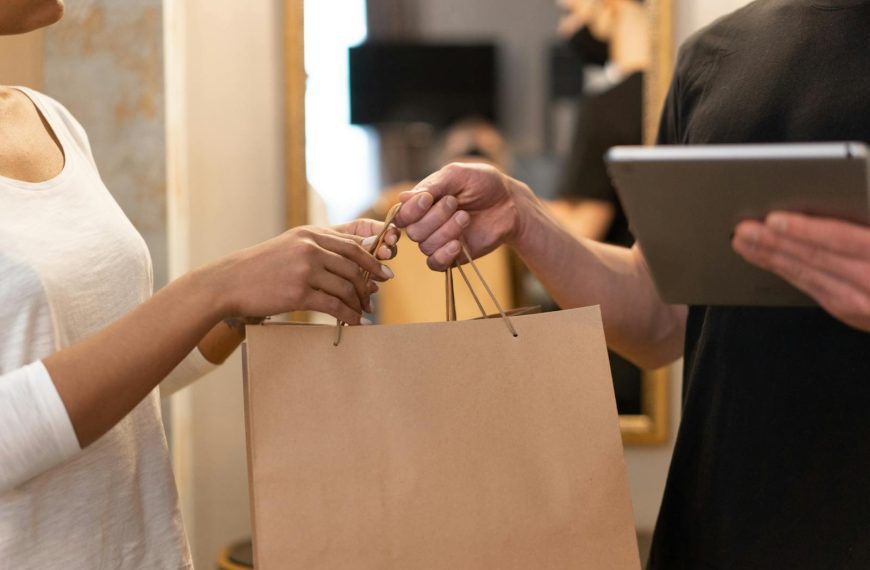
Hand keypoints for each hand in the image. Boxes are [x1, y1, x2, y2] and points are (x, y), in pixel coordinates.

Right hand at [216, 222, 397, 324]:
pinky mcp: (299, 292)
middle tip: (377, 293)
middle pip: (355, 264)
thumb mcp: (291, 246)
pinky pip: (334, 305)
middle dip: (370, 280)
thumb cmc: (262, 267)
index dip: (374, 256)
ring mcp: (305, 269)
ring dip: (360, 301)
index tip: (386, 268)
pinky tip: (355, 322)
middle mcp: (310, 247)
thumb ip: (320, 247)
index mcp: (310, 233)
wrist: (229, 282)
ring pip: (347, 286)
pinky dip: (349, 315)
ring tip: (364, 310)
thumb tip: (355, 261)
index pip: (353, 241)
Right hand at [394, 162, 522, 269]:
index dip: (411, 211)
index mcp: (422, 203)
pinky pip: (435, 264)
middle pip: (413, 232)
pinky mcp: (453, 256)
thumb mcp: (457, 175)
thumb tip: (402, 198)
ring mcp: (439, 241)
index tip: (428, 199)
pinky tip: (458, 244)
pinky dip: (444, 254)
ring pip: (426, 246)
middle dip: (435, 217)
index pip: (402, 215)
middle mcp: (426, 223)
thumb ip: (431, 185)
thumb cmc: (483, 184)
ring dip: (446, 231)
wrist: (510, 203)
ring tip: (465, 217)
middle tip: (455, 203)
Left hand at [733, 211, 869, 331]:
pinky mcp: (853, 313)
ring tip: (743, 241)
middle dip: (774, 242)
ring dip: (771, 258)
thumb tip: (844, 194)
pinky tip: (766, 259)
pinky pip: (812, 289)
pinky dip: (787, 272)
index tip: (775, 219)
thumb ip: (863, 213)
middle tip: (742, 227)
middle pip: (817, 258)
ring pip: (809, 276)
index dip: (807, 229)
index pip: (844, 239)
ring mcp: (864, 303)